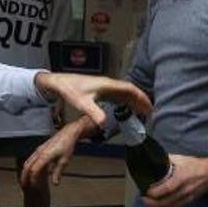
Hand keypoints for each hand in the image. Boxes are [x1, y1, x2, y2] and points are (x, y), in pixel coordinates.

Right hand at [20, 118, 93, 187]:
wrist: (68, 133)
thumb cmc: (67, 146)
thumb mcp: (64, 161)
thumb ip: (58, 172)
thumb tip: (55, 184)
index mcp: (45, 156)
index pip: (34, 170)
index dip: (33, 180)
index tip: (33, 187)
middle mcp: (39, 152)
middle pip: (27, 166)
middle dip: (24, 176)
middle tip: (23, 186)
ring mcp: (38, 149)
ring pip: (27, 161)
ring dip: (24, 171)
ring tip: (25, 180)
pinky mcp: (39, 148)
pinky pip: (30, 158)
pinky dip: (28, 166)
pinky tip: (30, 171)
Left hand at [33, 72, 150, 127]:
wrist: (59, 82)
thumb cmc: (69, 88)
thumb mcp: (82, 102)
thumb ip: (94, 112)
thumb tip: (104, 123)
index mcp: (108, 85)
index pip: (130, 89)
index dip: (141, 97)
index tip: (149, 106)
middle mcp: (108, 84)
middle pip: (130, 91)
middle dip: (140, 101)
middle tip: (149, 112)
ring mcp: (104, 87)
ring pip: (124, 93)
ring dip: (133, 102)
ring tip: (141, 112)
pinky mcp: (100, 90)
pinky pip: (117, 96)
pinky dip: (125, 102)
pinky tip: (124, 109)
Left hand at [141, 153, 207, 206]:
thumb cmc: (195, 165)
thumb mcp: (180, 159)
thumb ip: (166, 161)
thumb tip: (153, 160)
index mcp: (182, 178)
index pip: (167, 189)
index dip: (155, 192)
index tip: (146, 190)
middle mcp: (184, 190)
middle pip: (166, 202)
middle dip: (152, 203)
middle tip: (143, 199)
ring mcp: (187, 198)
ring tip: (147, 204)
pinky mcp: (188, 202)